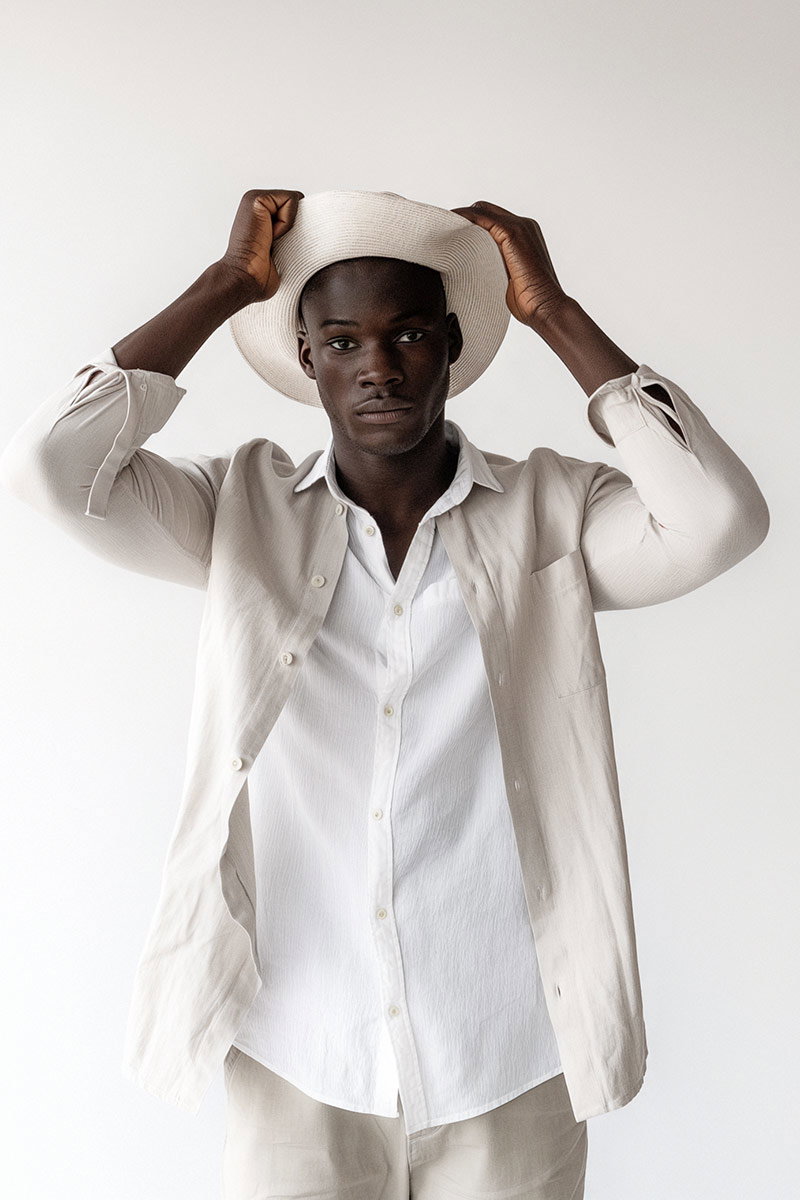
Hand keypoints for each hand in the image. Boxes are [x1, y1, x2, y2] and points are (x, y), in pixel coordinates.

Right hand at [218, 188, 304, 300]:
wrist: (245, 279)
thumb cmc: (261, 274)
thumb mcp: (281, 250)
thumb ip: (290, 234)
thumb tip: (311, 230)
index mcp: (261, 215)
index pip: (295, 209)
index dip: (296, 228)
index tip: (278, 246)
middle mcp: (257, 205)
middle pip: (297, 204)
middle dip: (295, 225)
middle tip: (275, 245)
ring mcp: (254, 200)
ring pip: (294, 201)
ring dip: (289, 226)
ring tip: (271, 241)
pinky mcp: (256, 199)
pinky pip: (289, 200)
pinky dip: (286, 221)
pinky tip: (270, 236)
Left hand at [450, 200, 567, 326]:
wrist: (545, 307)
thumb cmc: (528, 301)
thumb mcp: (507, 277)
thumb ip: (495, 265)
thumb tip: (474, 270)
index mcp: (524, 235)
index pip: (492, 219)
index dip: (471, 223)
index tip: (451, 234)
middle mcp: (524, 225)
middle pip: (485, 210)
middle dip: (463, 217)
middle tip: (442, 230)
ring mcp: (520, 227)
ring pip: (482, 211)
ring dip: (460, 217)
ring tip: (441, 228)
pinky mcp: (513, 233)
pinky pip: (483, 218)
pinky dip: (465, 219)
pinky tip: (450, 227)